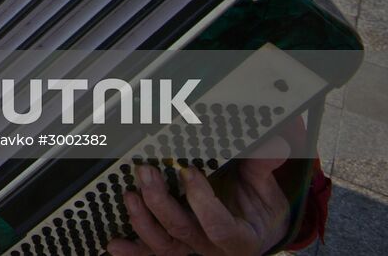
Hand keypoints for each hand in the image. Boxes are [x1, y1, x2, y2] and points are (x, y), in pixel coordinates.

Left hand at [107, 138, 291, 255]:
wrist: (256, 230)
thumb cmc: (259, 210)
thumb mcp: (268, 191)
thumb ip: (263, 168)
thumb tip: (272, 143)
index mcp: (240, 239)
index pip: (218, 226)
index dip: (201, 201)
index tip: (189, 171)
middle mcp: (212, 249)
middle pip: (182, 231)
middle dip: (160, 202)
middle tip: (145, 172)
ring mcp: (191, 250)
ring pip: (163, 245)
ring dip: (142, 221)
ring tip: (129, 195)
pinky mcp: (176, 249)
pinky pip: (152, 254)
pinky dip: (132, 251)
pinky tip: (114, 243)